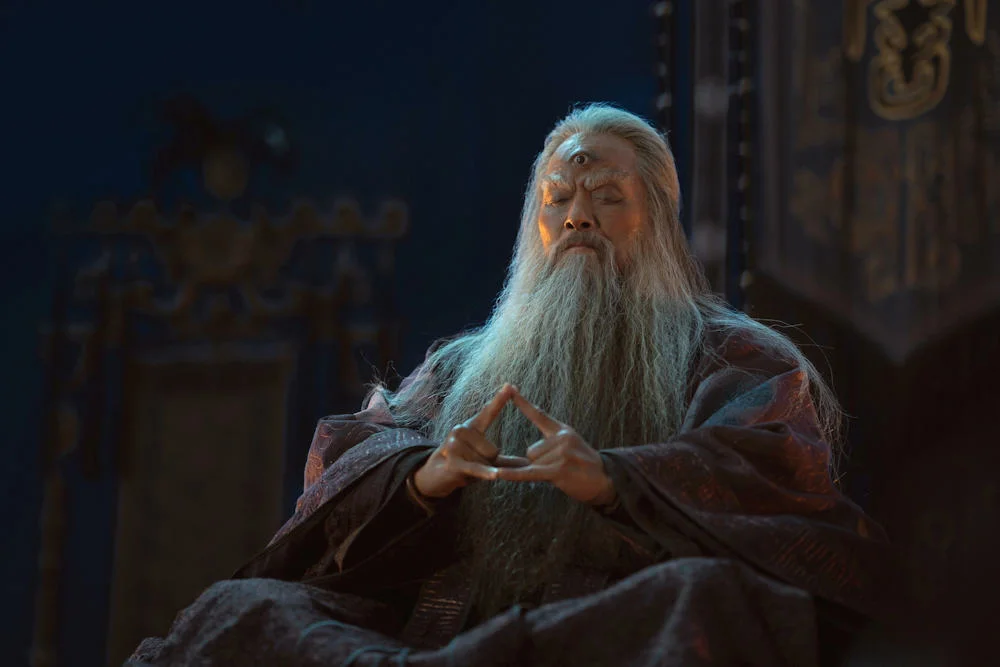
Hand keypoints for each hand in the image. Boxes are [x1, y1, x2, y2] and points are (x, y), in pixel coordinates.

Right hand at [413, 384, 528, 498]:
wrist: (435, 475)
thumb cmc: (463, 464)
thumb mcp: (484, 459)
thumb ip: (506, 460)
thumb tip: (528, 463)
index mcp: (471, 427)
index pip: (488, 412)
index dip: (499, 400)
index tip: (510, 386)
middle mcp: (461, 431)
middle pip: (494, 450)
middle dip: (489, 463)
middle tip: (472, 464)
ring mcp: (455, 445)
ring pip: (487, 462)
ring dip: (482, 471)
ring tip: (466, 469)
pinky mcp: (454, 462)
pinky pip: (476, 468)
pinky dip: (485, 473)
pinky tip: (495, 475)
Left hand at [495, 386, 615, 505]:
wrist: (605, 480)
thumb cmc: (585, 464)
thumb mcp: (572, 444)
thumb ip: (553, 440)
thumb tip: (532, 447)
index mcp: (562, 430)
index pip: (539, 414)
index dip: (523, 402)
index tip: (510, 388)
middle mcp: (562, 438)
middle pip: (531, 451)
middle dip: (540, 463)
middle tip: (561, 467)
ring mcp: (560, 454)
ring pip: (532, 462)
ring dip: (542, 471)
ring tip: (563, 474)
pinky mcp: (557, 471)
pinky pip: (529, 473)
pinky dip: (513, 475)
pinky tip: (498, 474)